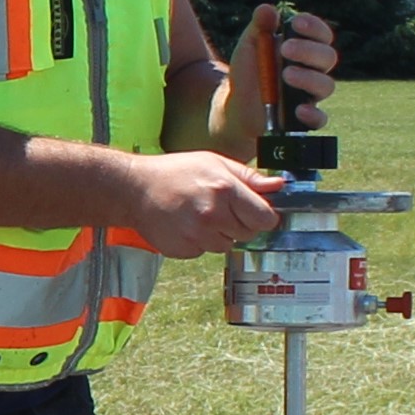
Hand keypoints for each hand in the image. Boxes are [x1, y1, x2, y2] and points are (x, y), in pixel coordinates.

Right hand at [116, 151, 280, 257]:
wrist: (134, 189)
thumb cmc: (175, 172)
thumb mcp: (215, 163)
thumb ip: (249, 177)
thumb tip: (280, 185)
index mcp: (225, 190)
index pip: (265, 218)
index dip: (263, 215)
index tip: (256, 211)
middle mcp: (213, 215)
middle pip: (249, 234)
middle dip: (240, 223)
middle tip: (220, 207)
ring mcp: (197, 236)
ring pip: (227, 245)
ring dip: (219, 234)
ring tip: (199, 214)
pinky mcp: (185, 250)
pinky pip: (205, 251)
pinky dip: (200, 242)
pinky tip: (187, 224)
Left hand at [223, 4, 337, 140]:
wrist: (235, 105)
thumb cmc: (249, 71)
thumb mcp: (249, 46)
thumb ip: (259, 27)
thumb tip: (267, 9)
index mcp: (304, 48)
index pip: (321, 34)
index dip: (314, 27)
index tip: (295, 23)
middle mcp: (312, 70)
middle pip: (327, 57)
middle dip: (309, 51)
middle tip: (285, 49)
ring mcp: (310, 94)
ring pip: (326, 85)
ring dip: (309, 78)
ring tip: (285, 75)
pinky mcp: (304, 118)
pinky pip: (319, 119)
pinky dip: (312, 115)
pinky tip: (297, 110)